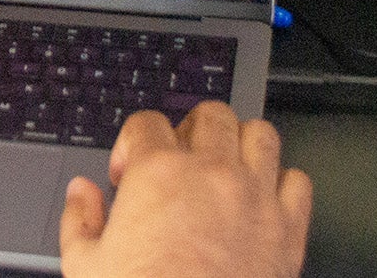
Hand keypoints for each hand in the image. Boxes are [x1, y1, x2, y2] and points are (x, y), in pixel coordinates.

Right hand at [58, 102, 311, 277]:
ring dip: (242, 143)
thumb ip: (78, 219)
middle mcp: (211, 174)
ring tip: (226, 165)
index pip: (146, 122)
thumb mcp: (84, 265)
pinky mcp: (288, 230)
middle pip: (210, 114)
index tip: (128, 172)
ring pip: (260, 134)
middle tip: (179, 158)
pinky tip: (263, 200)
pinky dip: (283, 183)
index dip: (131, 143)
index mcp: (157, 175)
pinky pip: (298, 181)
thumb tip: (81, 193)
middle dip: (190, 128)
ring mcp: (255, 197)